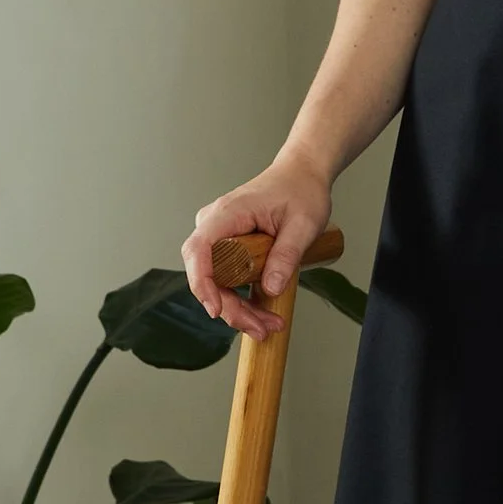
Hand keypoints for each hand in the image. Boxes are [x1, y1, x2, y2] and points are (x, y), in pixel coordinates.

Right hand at [181, 161, 333, 341]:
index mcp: (228, 213)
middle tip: (260, 328)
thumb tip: (271, 288)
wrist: (301, 175)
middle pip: (206, 274)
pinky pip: (225, 277)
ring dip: (237, 308)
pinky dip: (241, 297)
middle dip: (229, 307)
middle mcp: (214, 224)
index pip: (199, 250)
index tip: (216, 308)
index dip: (202, 283)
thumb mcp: (303, 223)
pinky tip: (262, 313)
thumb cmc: (301, 190)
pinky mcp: (226, 246)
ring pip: (215, 281)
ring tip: (268, 326)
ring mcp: (218, 235)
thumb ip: (286, 255)